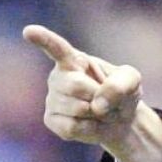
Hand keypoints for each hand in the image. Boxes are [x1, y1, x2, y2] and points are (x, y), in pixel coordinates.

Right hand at [22, 24, 161, 161]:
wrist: (121, 121)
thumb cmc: (122, 93)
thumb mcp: (132, 81)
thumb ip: (120, 84)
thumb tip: (96, 104)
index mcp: (74, 59)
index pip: (56, 47)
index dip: (43, 39)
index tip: (29, 32)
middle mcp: (58, 76)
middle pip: (75, 85)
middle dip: (98, 96)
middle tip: (105, 99)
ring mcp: (52, 98)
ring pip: (76, 109)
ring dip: (97, 114)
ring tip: (99, 111)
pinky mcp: (51, 119)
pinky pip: (72, 127)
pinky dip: (89, 128)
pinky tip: (90, 123)